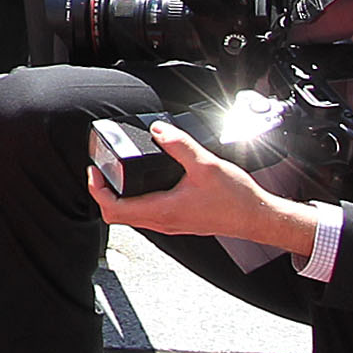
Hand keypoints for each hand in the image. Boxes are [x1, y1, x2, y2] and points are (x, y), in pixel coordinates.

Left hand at [90, 119, 330, 254]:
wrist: (258, 218)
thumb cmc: (237, 200)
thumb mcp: (206, 165)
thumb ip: (180, 146)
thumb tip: (158, 129)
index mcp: (163, 210)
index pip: (114, 209)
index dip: (97, 190)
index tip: (94, 171)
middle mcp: (162, 222)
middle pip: (117, 214)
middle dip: (103, 191)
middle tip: (101, 169)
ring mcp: (169, 223)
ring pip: (131, 215)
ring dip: (118, 196)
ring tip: (116, 173)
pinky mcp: (177, 220)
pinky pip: (145, 213)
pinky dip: (135, 199)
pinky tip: (142, 183)